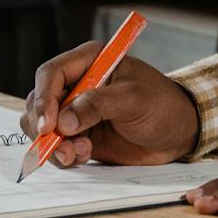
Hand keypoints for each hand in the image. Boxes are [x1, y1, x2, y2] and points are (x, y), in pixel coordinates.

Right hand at [22, 47, 198, 167]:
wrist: (178, 133)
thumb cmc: (163, 105)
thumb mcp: (135, 99)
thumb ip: (98, 105)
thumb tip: (64, 120)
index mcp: (90, 61)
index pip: (51, 74)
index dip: (43, 98)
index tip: (49, 124)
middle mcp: (77, 84)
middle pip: (39, 102)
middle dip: (45, 127)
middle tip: (62, 146)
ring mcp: (76, 112)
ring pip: (43, 128)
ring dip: (54, 145)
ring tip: (80, 153)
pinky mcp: (79, 135)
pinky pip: (57, 146)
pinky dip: (64, 155)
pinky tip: (86, 155)